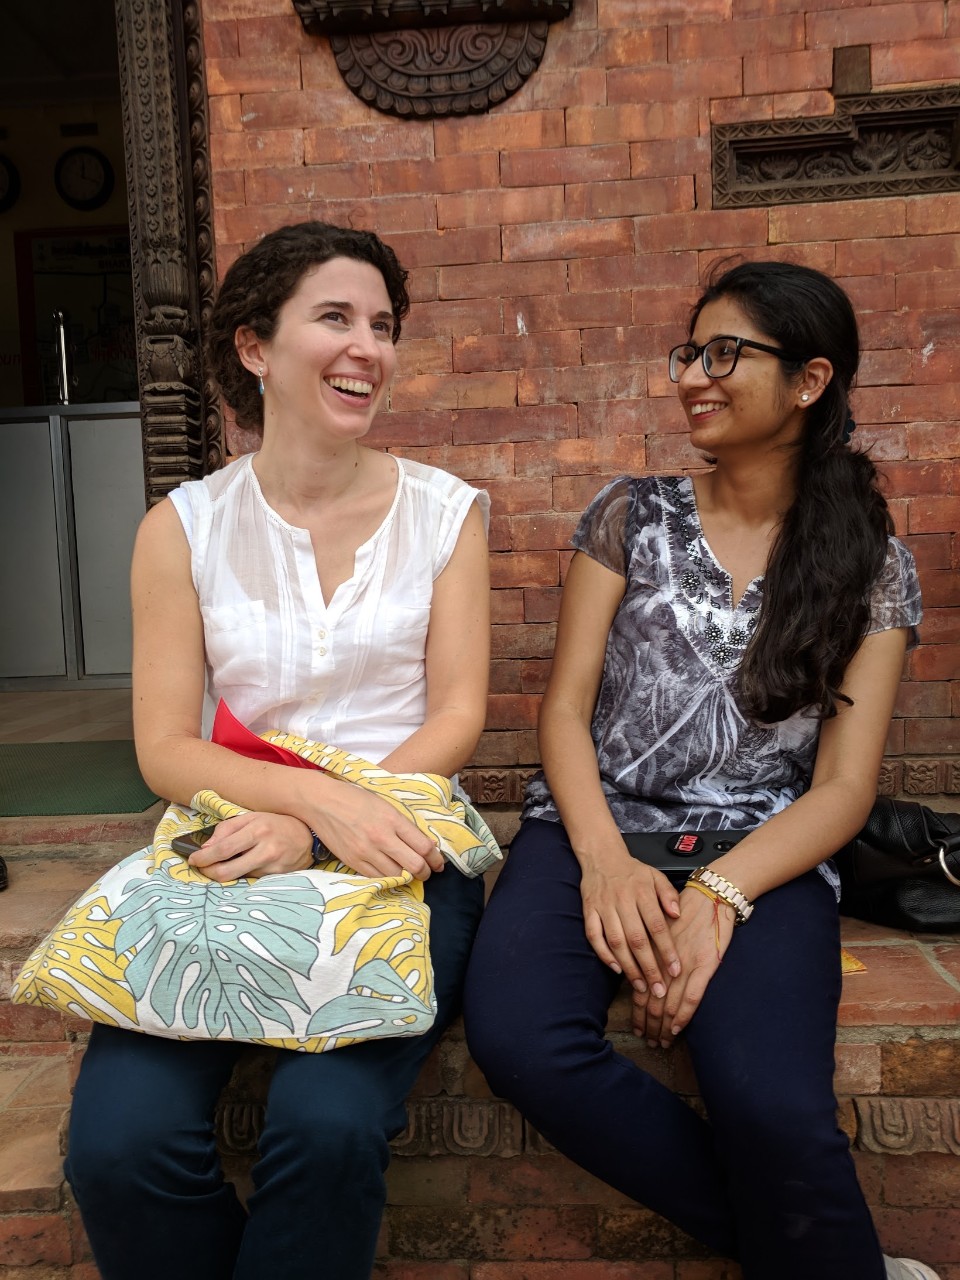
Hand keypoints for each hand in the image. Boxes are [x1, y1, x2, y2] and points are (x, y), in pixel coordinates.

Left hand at [188, 811, 313, 880]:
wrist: (308, 835)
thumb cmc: (276, 823)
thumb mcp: (252, 817)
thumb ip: (227, 829)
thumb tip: (206, 847)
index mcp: (257, 830)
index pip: (223, 849)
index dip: (204, 858)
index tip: (193, 860)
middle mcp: (266, 850)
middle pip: (227, 872)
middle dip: (209, 872)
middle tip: (202, 868)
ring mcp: (272, 866)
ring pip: (238, 877)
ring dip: (226, 872)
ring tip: (226, 862)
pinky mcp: (277, 877)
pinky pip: (251, 879)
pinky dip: (243, 874)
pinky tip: (245, 865)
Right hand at [308, 784, 443, 880]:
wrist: (321, 802)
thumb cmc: (356, 799)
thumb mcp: (385, 805)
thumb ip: (404, 824)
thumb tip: (425, 844)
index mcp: (393, 819)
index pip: (424, 846)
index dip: (436, 858)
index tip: (438, 862)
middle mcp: (382, 837)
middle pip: (414, 865)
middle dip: (426, 872)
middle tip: (428, 872)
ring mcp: (366, 851)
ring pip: (397, 875)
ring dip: (407, 877)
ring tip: (409, 873)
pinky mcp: (353, 861)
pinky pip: (377, 877)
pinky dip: (388, 878)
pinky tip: (391, 873)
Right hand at [579, 849, 680, 996]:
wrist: (601, 857)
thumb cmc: (632, 871)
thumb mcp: (656, 876)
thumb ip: (668, 895)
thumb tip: (677, 915)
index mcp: (641, 892)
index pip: (657, 926)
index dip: (666, 950)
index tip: (675, 970)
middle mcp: (622, 901)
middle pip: (637, 939)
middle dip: (649, 967)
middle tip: (659, 989)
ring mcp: (603, 907)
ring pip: (616, 942)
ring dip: (629, 967)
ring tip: (640, 986)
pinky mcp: (589, 911)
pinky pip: (594, 936)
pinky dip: (604, 954)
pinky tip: (616, 969)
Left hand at [633, 885, 734, 1046]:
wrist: (710, 898)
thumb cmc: (685, 912)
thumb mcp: (661, 932)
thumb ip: (652, 954)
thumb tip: (642, 976)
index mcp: (653, 955)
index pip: (640, 990)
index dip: (637, 1012)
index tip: (636, 1028)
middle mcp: (666, 963)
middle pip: (652, 1002)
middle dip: (649, 1024)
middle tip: (647, 1041)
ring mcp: (685, 966)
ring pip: (668, 1004)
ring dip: (663, 1026)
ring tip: (660, 1042)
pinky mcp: (705, 967)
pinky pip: (691, 998)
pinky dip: (682, 1016)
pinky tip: (676, 1030)